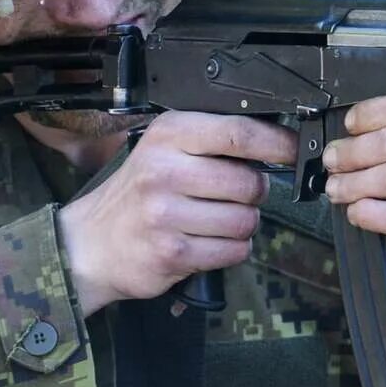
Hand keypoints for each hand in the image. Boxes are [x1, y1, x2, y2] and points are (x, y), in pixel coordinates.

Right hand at [57, 112, 296, 316]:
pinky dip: (230, 250)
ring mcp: (166, 214)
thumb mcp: (163, 150)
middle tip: (234, 196)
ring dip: (242, 225)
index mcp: (168, 135)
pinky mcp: (172, 253)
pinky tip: (207, 242)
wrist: (91, 244)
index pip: (238, 133)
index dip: (277, 144)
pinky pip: (233, 251)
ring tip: (215, 222)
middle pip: (249, 182)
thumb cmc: (136, 194)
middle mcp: (164, 171)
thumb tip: (277, 141)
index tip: (294, 151)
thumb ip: (211, 141)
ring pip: (246, 221)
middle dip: (253, 193)